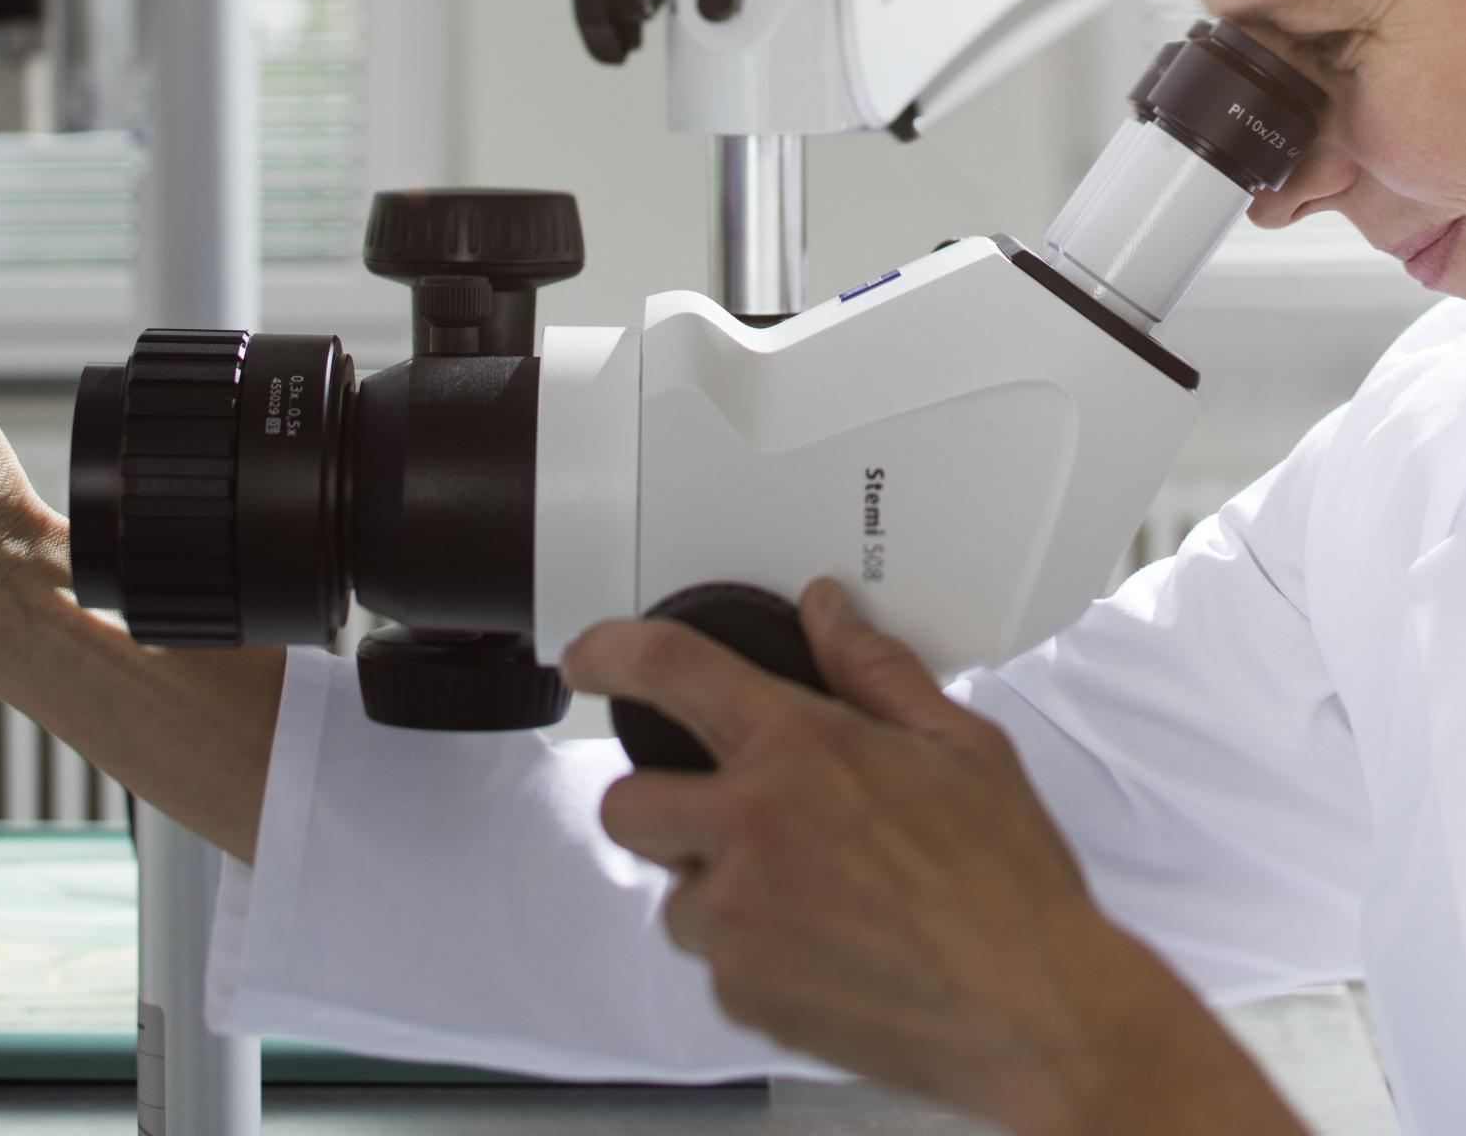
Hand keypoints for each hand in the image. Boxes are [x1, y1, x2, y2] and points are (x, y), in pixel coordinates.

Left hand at [562, 580, 1307, 1135]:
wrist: (1038, 1014)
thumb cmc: (1008, 883)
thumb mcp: (958, 745)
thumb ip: (873, 669)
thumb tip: (826, 610)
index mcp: (797, 749)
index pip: (671, 671)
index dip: (609, 650)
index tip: (585, 655)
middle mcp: (750, 828)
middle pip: (628, 804)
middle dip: (659, 806)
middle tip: (722, 816)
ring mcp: (741, 917)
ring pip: (671, 892)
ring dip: (713, 888)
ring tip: (801, 894)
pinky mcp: (747, 992)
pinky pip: (714, 961)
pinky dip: (749, 953)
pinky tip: (821, 946)